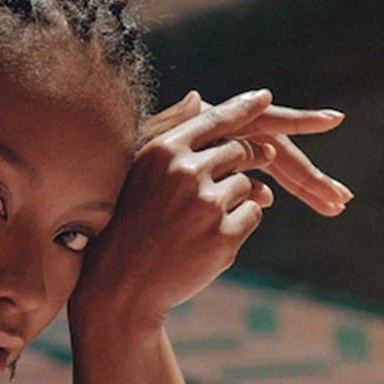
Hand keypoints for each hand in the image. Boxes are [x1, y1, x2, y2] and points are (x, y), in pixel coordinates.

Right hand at [73, 90, 283, 328]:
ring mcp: (207, 206)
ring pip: (246, 186)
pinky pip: (253, 215)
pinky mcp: (224, 238)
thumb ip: (169, 132)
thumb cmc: (127, 224)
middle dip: (247, 158)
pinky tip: (208, 240)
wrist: (120, 286)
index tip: (264, 98)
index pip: (214, 119)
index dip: (243, 108)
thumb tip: (200, 98)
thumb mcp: (139, 171)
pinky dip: (239, 224)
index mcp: (164, 151)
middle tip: (251, 165)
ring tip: (201, 222)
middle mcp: (186, 173)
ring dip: (236, 199)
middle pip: (237, 151)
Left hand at [141, 88, 351, 216]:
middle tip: (342, 198)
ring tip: (334, 205)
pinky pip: (249, 192)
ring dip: (302, 189)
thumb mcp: (145, 149)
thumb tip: (198, 98)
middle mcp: (226, 142)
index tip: (334, 120)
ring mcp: (224, 166)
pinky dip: (263, 198)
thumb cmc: (124, 176)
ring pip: (272, 175)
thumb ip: (170, 124)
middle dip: (311, 177)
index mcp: (217, 127)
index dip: (301, 121)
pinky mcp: (218, 189)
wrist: (111, 216)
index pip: (268, 123)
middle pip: (280, 156)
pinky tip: (279, 207)